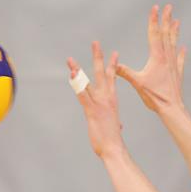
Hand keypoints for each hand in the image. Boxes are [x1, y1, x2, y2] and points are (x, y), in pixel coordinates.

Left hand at [69, 42, 125, 158]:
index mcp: (112, 100)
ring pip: (88, 81)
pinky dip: (76, 85)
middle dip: (98, 57)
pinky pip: (82, 94)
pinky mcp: (91, 110)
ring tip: (71, 59)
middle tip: (96, 43)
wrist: (114, 148)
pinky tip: (71, 76)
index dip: (113, 65)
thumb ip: (116, 123)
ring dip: (78, 70)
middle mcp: (107, 97)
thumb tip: (119, 126)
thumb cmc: (113, 140)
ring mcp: (99, 102)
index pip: (113, 78)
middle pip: (102, 73)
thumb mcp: (115, 128)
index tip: (114, 54)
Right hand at [116, 4, 186, 114]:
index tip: (155, 8)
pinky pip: (180, 59)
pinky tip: (183, 47)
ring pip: (173, 43)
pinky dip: (181, 52)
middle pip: (166, 34)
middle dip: (166, 20)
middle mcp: (167, 58)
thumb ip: (125, 73)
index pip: (154, 34)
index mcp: (157, 58)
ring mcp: (173, 64)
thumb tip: (113, 65)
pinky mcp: (177, 72)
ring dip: (174, 31)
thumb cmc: (154, 96)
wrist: (171, 107)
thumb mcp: (137, 83)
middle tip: (169, 7)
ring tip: (177, 21)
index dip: (153, 20)